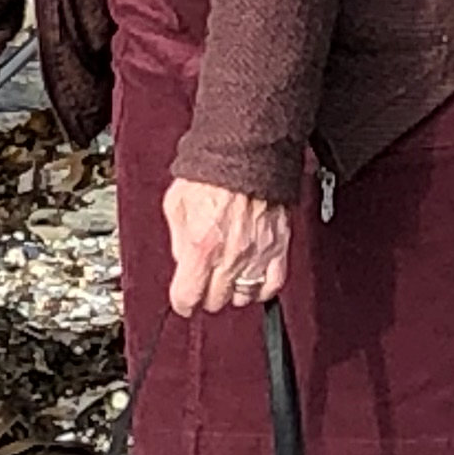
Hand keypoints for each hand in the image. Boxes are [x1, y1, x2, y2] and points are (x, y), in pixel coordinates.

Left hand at [165, 178, 290, 316]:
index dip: (182, 302)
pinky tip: (253, 281)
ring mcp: (256, 253)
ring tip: (226, 279)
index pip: (187, 297)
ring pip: (244, 296)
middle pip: (215, 301)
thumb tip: (183, 262)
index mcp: (200, 246)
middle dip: (205, 294)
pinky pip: (273, 284)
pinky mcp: (278, 247)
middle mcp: (230, 255)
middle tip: (203, 284)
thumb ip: (178, 241)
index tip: (183, 301)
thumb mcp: (175, 205)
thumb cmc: (212, 172)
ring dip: (232, 291)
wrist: (246, 152)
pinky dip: (261, 288)